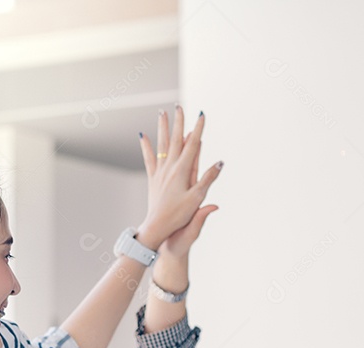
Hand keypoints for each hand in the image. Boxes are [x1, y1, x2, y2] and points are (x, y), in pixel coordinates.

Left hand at [136, 106, 222, 250]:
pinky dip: (146, 146)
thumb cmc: (179, 215)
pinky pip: (149, 158)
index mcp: (182, 171)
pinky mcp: (153, 178)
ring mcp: (160, 171)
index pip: (192, 145)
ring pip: (161, 144)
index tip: (202, 115)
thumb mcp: (197, 198)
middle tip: (180, 106)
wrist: (157, 226)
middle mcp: (170, 168)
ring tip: (162, 113)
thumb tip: (220, 163)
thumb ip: (208, 179)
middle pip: (175, 140)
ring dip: (163, 128)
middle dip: (179, 122)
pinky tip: (143, 135)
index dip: (198, 129)